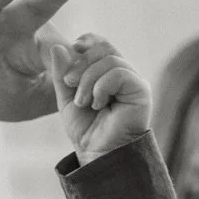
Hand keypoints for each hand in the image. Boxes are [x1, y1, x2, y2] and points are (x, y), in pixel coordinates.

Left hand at [47, 35, 150, 163]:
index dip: (87, 42)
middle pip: (104, 48)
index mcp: (109, 73)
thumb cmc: (85, 132)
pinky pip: (119, 73)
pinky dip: (102, 86)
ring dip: (89, 80)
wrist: (97, 156)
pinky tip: (98, 104)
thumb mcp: (67, 99)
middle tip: (69, 83)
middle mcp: (124, 75)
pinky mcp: (141, 91)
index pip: (101, 44)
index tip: (73, 50)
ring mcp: (134, 82)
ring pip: (110, 60)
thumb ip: (62, 74)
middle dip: (82, 63)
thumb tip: (57, 47)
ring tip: (83, 102)